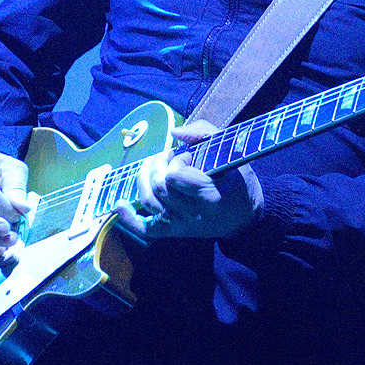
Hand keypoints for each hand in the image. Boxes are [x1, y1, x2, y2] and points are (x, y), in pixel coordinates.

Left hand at [114, 120, 262, 240]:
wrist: (245, 216)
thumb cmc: (238, 181)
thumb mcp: (230, 150)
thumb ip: (203, 133)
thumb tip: (174, 132)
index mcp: (211, 195)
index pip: (175, 176)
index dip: (178, 161)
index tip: (191, 157)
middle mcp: (195, 215)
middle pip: (159, 187)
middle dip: (160, 166)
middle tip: (169, 157)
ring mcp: (183, 226)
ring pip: (150, 202)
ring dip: (145, 180)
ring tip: (152, 167)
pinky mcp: (175, 232)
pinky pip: (147, 229)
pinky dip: (129, 219)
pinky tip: (119, 205)